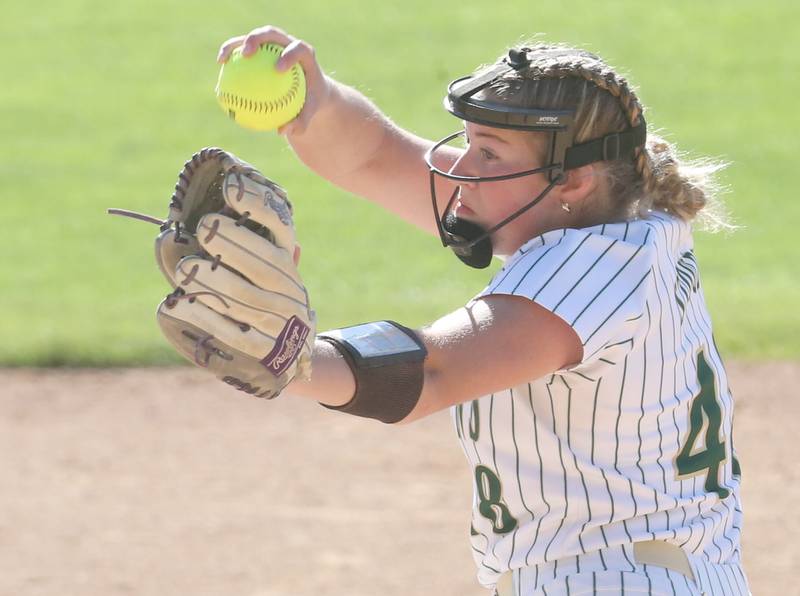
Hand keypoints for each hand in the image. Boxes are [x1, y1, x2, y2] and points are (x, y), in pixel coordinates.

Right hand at [217, 25, 331, 135]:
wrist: (310, 89)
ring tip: (223, 59)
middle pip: (272, 34)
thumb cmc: (309, 102)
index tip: (277, 69)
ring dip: (236, 44)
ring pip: (252, 38)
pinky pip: (243, 50)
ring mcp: (274, 43)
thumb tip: (282, 131)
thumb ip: (300, 122)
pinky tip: (220, 69)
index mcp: (305, 55)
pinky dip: (231, 56)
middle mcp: (288, 43)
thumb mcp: (309, 113)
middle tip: (246, 54)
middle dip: (257, 39)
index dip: (289, 55)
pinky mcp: (262, 47)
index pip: (298, 49)